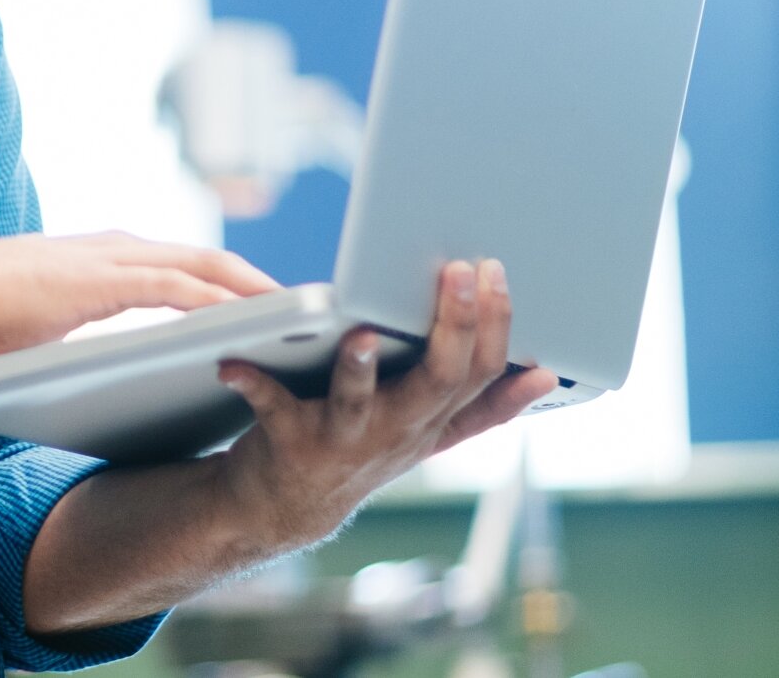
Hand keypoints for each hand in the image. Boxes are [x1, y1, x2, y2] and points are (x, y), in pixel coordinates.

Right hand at [0, 231, 277, 364]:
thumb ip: (74, 333)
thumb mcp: (40, 326)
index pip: (183, 264)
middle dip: (261, 283)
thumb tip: (86, 365)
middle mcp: (115, 247)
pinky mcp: (104, 279)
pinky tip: (256, 322)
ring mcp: (110, 258)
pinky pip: (182, 289)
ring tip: (303, 316)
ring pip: (207, 266)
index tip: (268, 307)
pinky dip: (226, 302)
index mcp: (102, 258)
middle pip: (209, 259)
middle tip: (308, 310)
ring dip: (258, 290)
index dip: (230, 282)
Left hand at [215, 258, 558, 550]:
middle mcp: (396, 431)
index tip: (496, 272)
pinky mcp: (289, 441)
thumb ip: (484, 405)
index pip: (480, 373)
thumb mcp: (430, 432)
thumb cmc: (363, 448)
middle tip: (458, 273)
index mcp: (431, 419)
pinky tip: (233, 362)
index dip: (495, 326)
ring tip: (361, 334)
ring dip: (360, 369)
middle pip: (438, 380)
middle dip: (452, 327)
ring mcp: (344, 438)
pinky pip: (271, 409)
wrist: (287, 506)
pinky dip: (253, 383)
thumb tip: (545, 374)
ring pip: (360, 402)